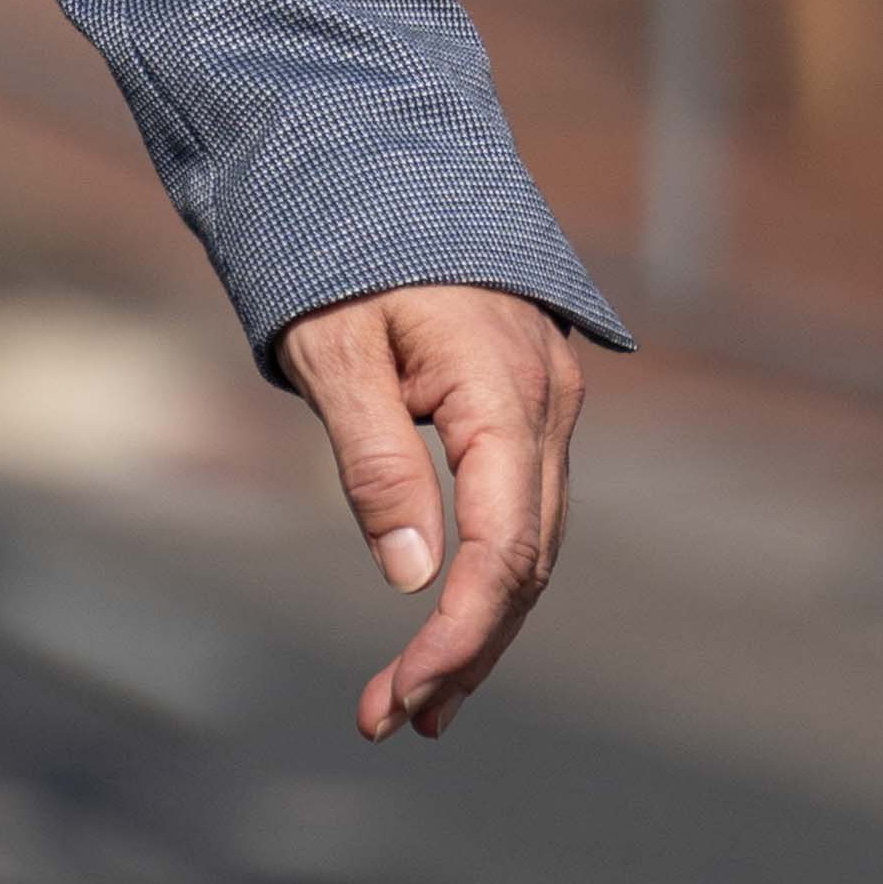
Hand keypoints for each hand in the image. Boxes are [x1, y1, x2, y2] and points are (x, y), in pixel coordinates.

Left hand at [274, 285, 585, 742]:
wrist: (380, 164)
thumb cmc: (344, 251)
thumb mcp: (335, 349)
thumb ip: (376, 459)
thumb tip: (413, 576)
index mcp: (503, 387)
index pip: (505, 543)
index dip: (462, 631)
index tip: (406, 694)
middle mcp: (547, 404)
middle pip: (527, 561)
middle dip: (465, 650)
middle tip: (389, 719)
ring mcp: (547, 408)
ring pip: (530, 546)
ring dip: (478, 628)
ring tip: (412, 706)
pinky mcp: (527, 412)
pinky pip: (521, 514)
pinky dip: (485, 580)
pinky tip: (445, 630)